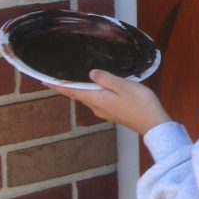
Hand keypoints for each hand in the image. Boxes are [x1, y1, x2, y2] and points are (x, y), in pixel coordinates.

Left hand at [54, 69, 170, 135]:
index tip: (43, 81)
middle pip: (78, 94)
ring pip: (88, 97)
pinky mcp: (114, 112)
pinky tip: (97, 86)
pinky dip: (92, 91)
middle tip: (56, 76)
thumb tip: (90, 74)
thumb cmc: (140, 104)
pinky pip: (98, 99)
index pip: (72, 91)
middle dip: (67, 86)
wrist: (154, 124)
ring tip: (73, 79)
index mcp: (97, 100)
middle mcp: (97, 107)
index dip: (57, 86)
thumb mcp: (123, 86)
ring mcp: (106, 111)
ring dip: (80, 88)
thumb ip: (106, 79)